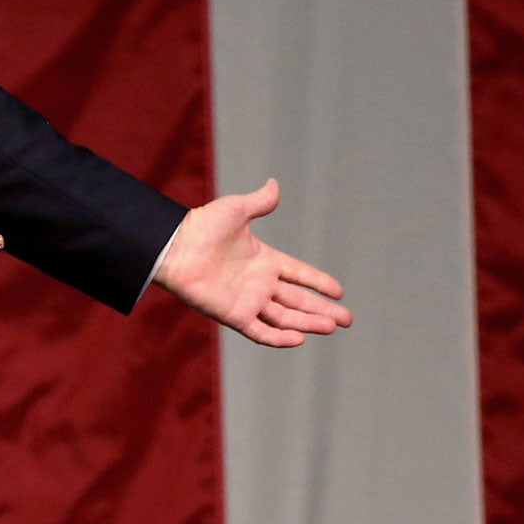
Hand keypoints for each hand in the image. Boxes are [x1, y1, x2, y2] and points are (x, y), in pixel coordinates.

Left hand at [154, 178, 350, 346]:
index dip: (318, 282)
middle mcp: (258, 282)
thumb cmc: (201, 226)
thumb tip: (274, 184)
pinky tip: (299, 339)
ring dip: (308, 323)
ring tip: (332, 327)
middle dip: (322, 310)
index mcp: (263, 259)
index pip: (298, 274)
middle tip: (347, 319)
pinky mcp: (233, 314)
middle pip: (297, 300)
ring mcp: (247, 300)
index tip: (339, 291)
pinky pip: (259, 331)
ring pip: (284, 317)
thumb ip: (259, 202)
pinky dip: (278, 337)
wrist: (175, 246)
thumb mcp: (236, 209)